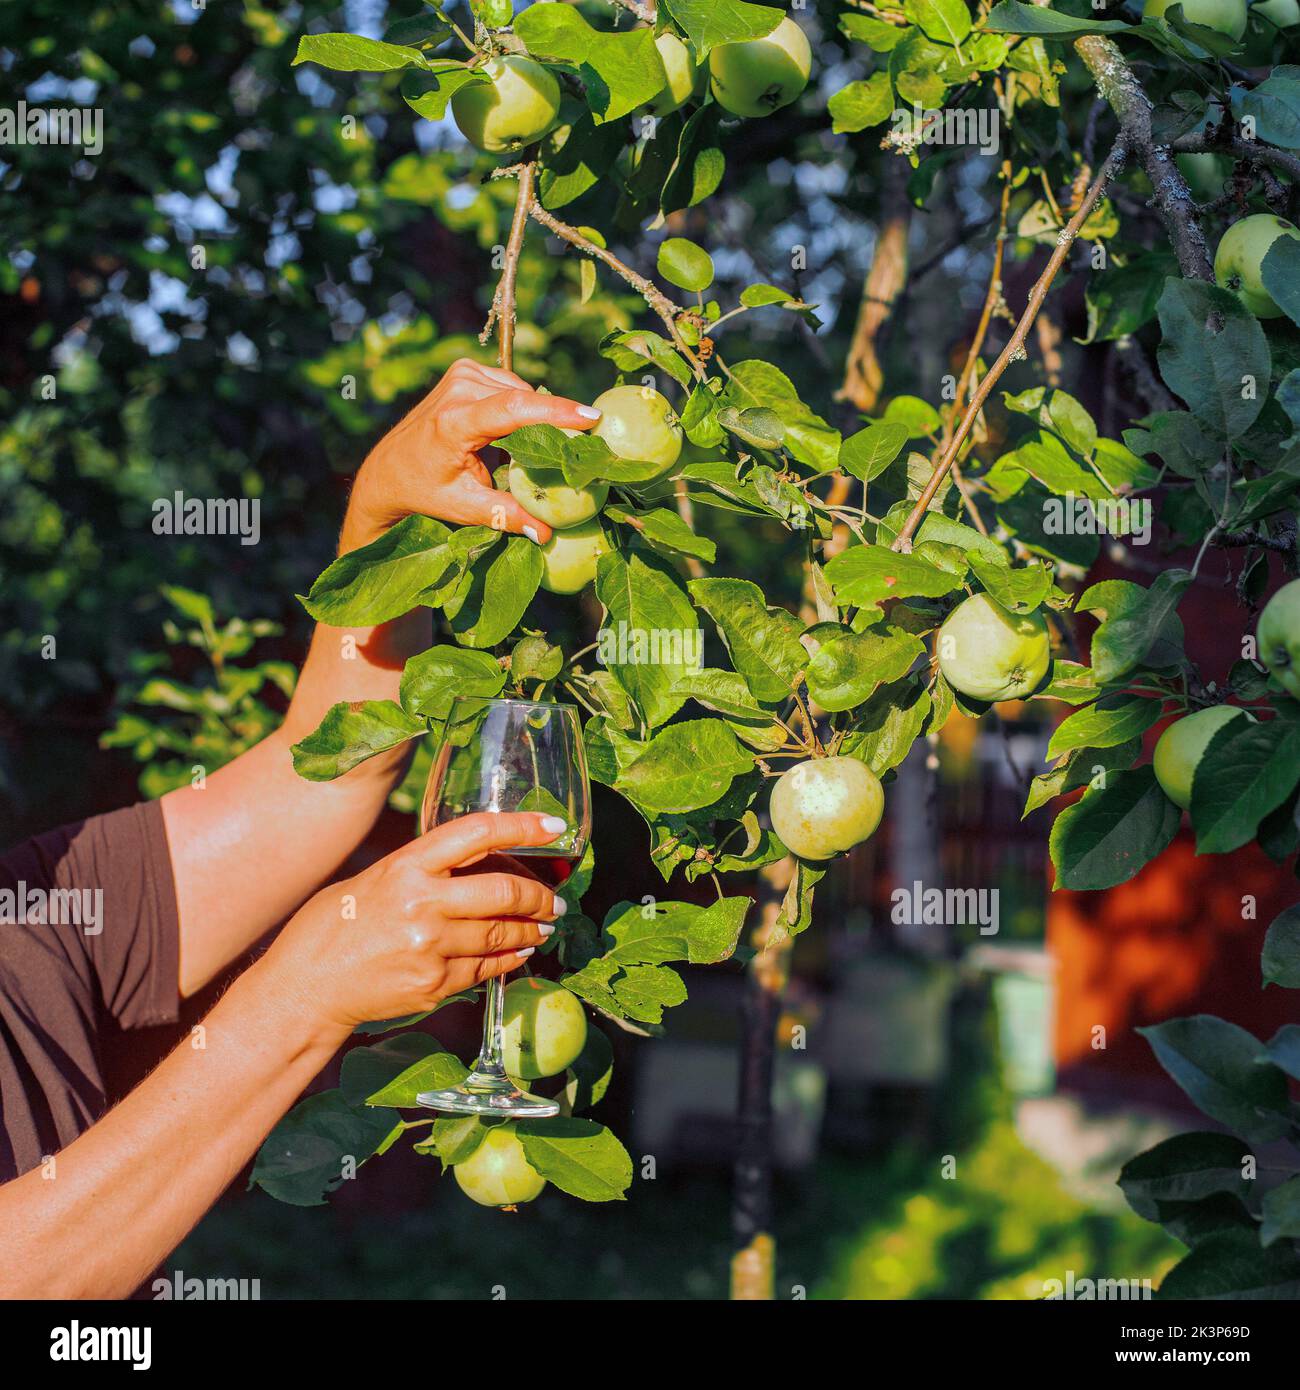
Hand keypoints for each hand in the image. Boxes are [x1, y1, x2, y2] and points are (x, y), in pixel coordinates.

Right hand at [261, 812, 569, 1032]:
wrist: (305, 989)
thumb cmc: (331, 926)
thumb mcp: (375, 879)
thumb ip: (422, 871)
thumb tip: (473, 865)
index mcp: (406, 866)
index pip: (478, 833)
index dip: (523, 826)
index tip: (555, 825)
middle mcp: (423, 904)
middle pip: (504, 891)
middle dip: (539, 896)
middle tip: (555, 900)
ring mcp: (430, 948)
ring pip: (501, 934)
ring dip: (531, 929)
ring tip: (544, 925)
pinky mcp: (434, 985)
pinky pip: (486, 968)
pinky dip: (509, 959)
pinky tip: (519, 952)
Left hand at [340, 357, 601, 551]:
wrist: (389, 469)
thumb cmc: (426, 491)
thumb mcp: (465, 507)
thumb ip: (506, 516)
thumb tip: (546, 534)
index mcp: (455, 421)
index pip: (514, 409)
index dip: (556, 412)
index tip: (592, 417)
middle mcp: (458, 388)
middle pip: (523, 400)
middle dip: (552, 423)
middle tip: (578, 449)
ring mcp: (461, 375)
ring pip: (520, 391)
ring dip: (533, 417)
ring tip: (535, 448)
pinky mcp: (465, 371)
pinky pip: (509, 387)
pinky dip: (519, 408)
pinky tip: (514, 433)